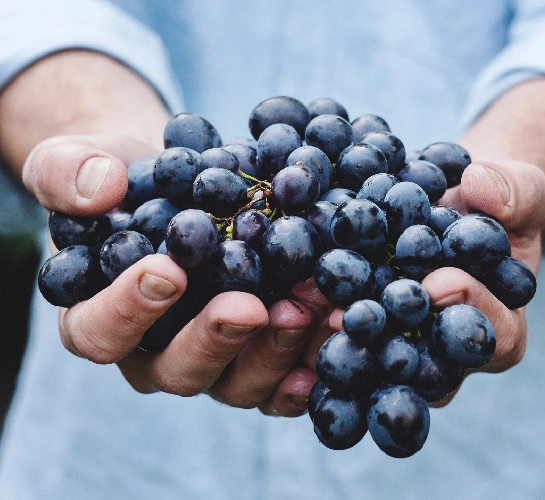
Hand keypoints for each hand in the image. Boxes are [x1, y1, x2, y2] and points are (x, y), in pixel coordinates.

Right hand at [24, 134, 331, 416]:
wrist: (180, 185)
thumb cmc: (123, 181)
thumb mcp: (78, 162)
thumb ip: (68, 173)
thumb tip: (100, 188)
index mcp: (100, 317)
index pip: (100, 332)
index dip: (128, 310)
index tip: (167, 271)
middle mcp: (156, 352)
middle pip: (178, 370)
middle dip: (216, 339)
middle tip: (250, 306)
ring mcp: (213, 360)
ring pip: (239, 382)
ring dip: (276, 351)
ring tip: (310, 308)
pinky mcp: (258, 355)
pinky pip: (283, 379)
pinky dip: (311, 363)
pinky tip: (336, 332)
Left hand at [323, 159, 544, 405]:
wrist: (453, 204)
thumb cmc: (492, 205)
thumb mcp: (520, 189)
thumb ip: (516, 191)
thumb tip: (481, 188)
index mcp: (499, 327)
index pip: (494, 337)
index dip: (471, 311)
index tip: (440, 281)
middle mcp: (446, 351)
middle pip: (424, 365)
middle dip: (391, 339)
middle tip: (356, 316)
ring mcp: (402, 344)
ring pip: (375, 359)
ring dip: (341, 339)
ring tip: (311, 311)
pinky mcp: (364, 328)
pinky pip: (341, 334)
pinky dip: (314, 318)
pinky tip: (288, 300)